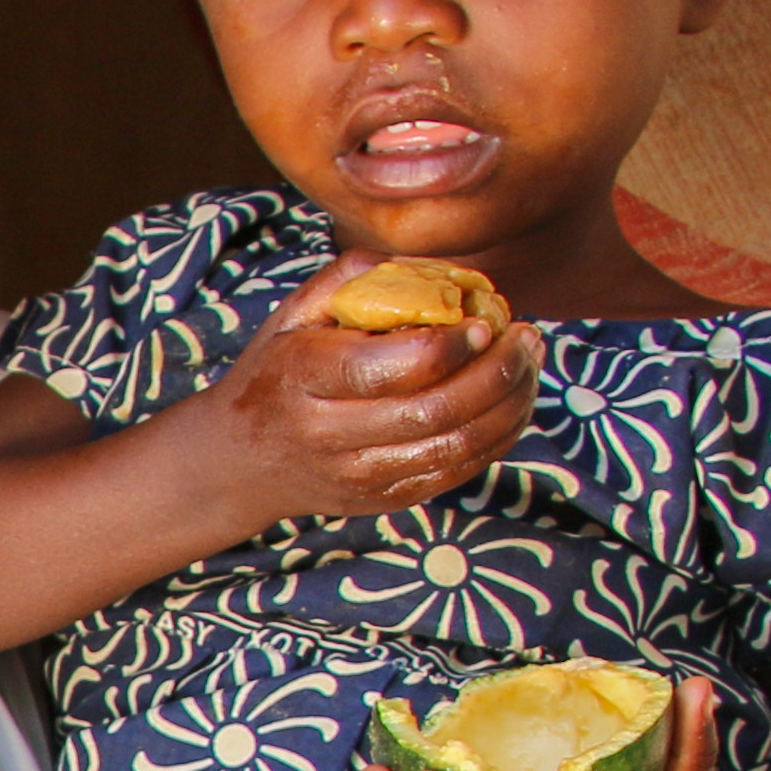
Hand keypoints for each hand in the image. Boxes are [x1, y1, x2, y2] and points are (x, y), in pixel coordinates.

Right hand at [167, 260, 537, 535]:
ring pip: (458, 447)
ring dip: (511, 404)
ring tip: (530, 364)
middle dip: (498, 372)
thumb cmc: (279, 370)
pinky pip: (459, 472)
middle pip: (438, 411)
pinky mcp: (385, 499)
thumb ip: (357, 278)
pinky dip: (500, 436)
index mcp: (306, 377)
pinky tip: (513, 401)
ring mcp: (359, 474)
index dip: (453, 345)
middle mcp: (329, 434)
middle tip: (524, 337)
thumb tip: (436, 271)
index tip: (482, 321)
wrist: (240, 460)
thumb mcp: (296, 312)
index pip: (395, 368)